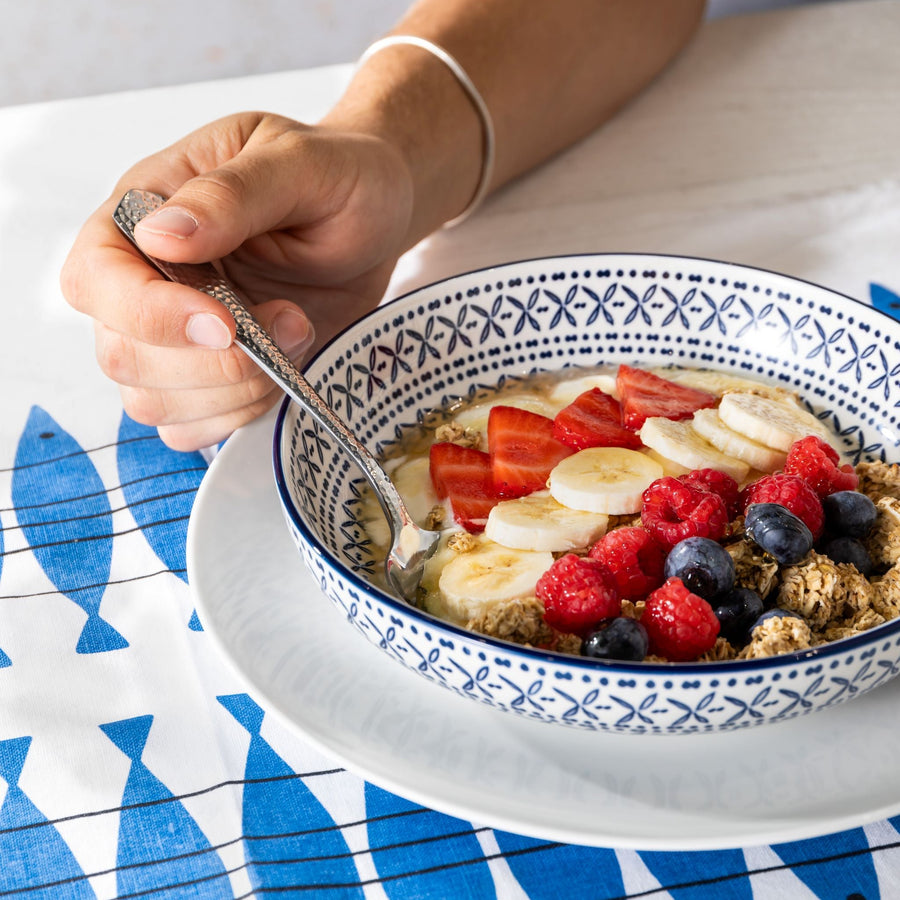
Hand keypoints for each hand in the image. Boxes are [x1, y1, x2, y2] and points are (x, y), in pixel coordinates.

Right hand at [61, 112, 412, 450]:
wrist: (376, 218)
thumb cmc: (337, 177)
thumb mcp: (297, 163)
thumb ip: (230, 196)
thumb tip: (161, 236)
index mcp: (145, 210)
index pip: (96, 278)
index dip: (148, 315)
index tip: (224, 324)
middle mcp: (148, 279)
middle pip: (122, 355)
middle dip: (211, 364)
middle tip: (289, 322)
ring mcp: (175, 336)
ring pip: (153, 403)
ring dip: (234, 392)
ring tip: (296, 335)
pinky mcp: (211, 377)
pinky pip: (190, 428)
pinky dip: (239, 415)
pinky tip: (283, 372)